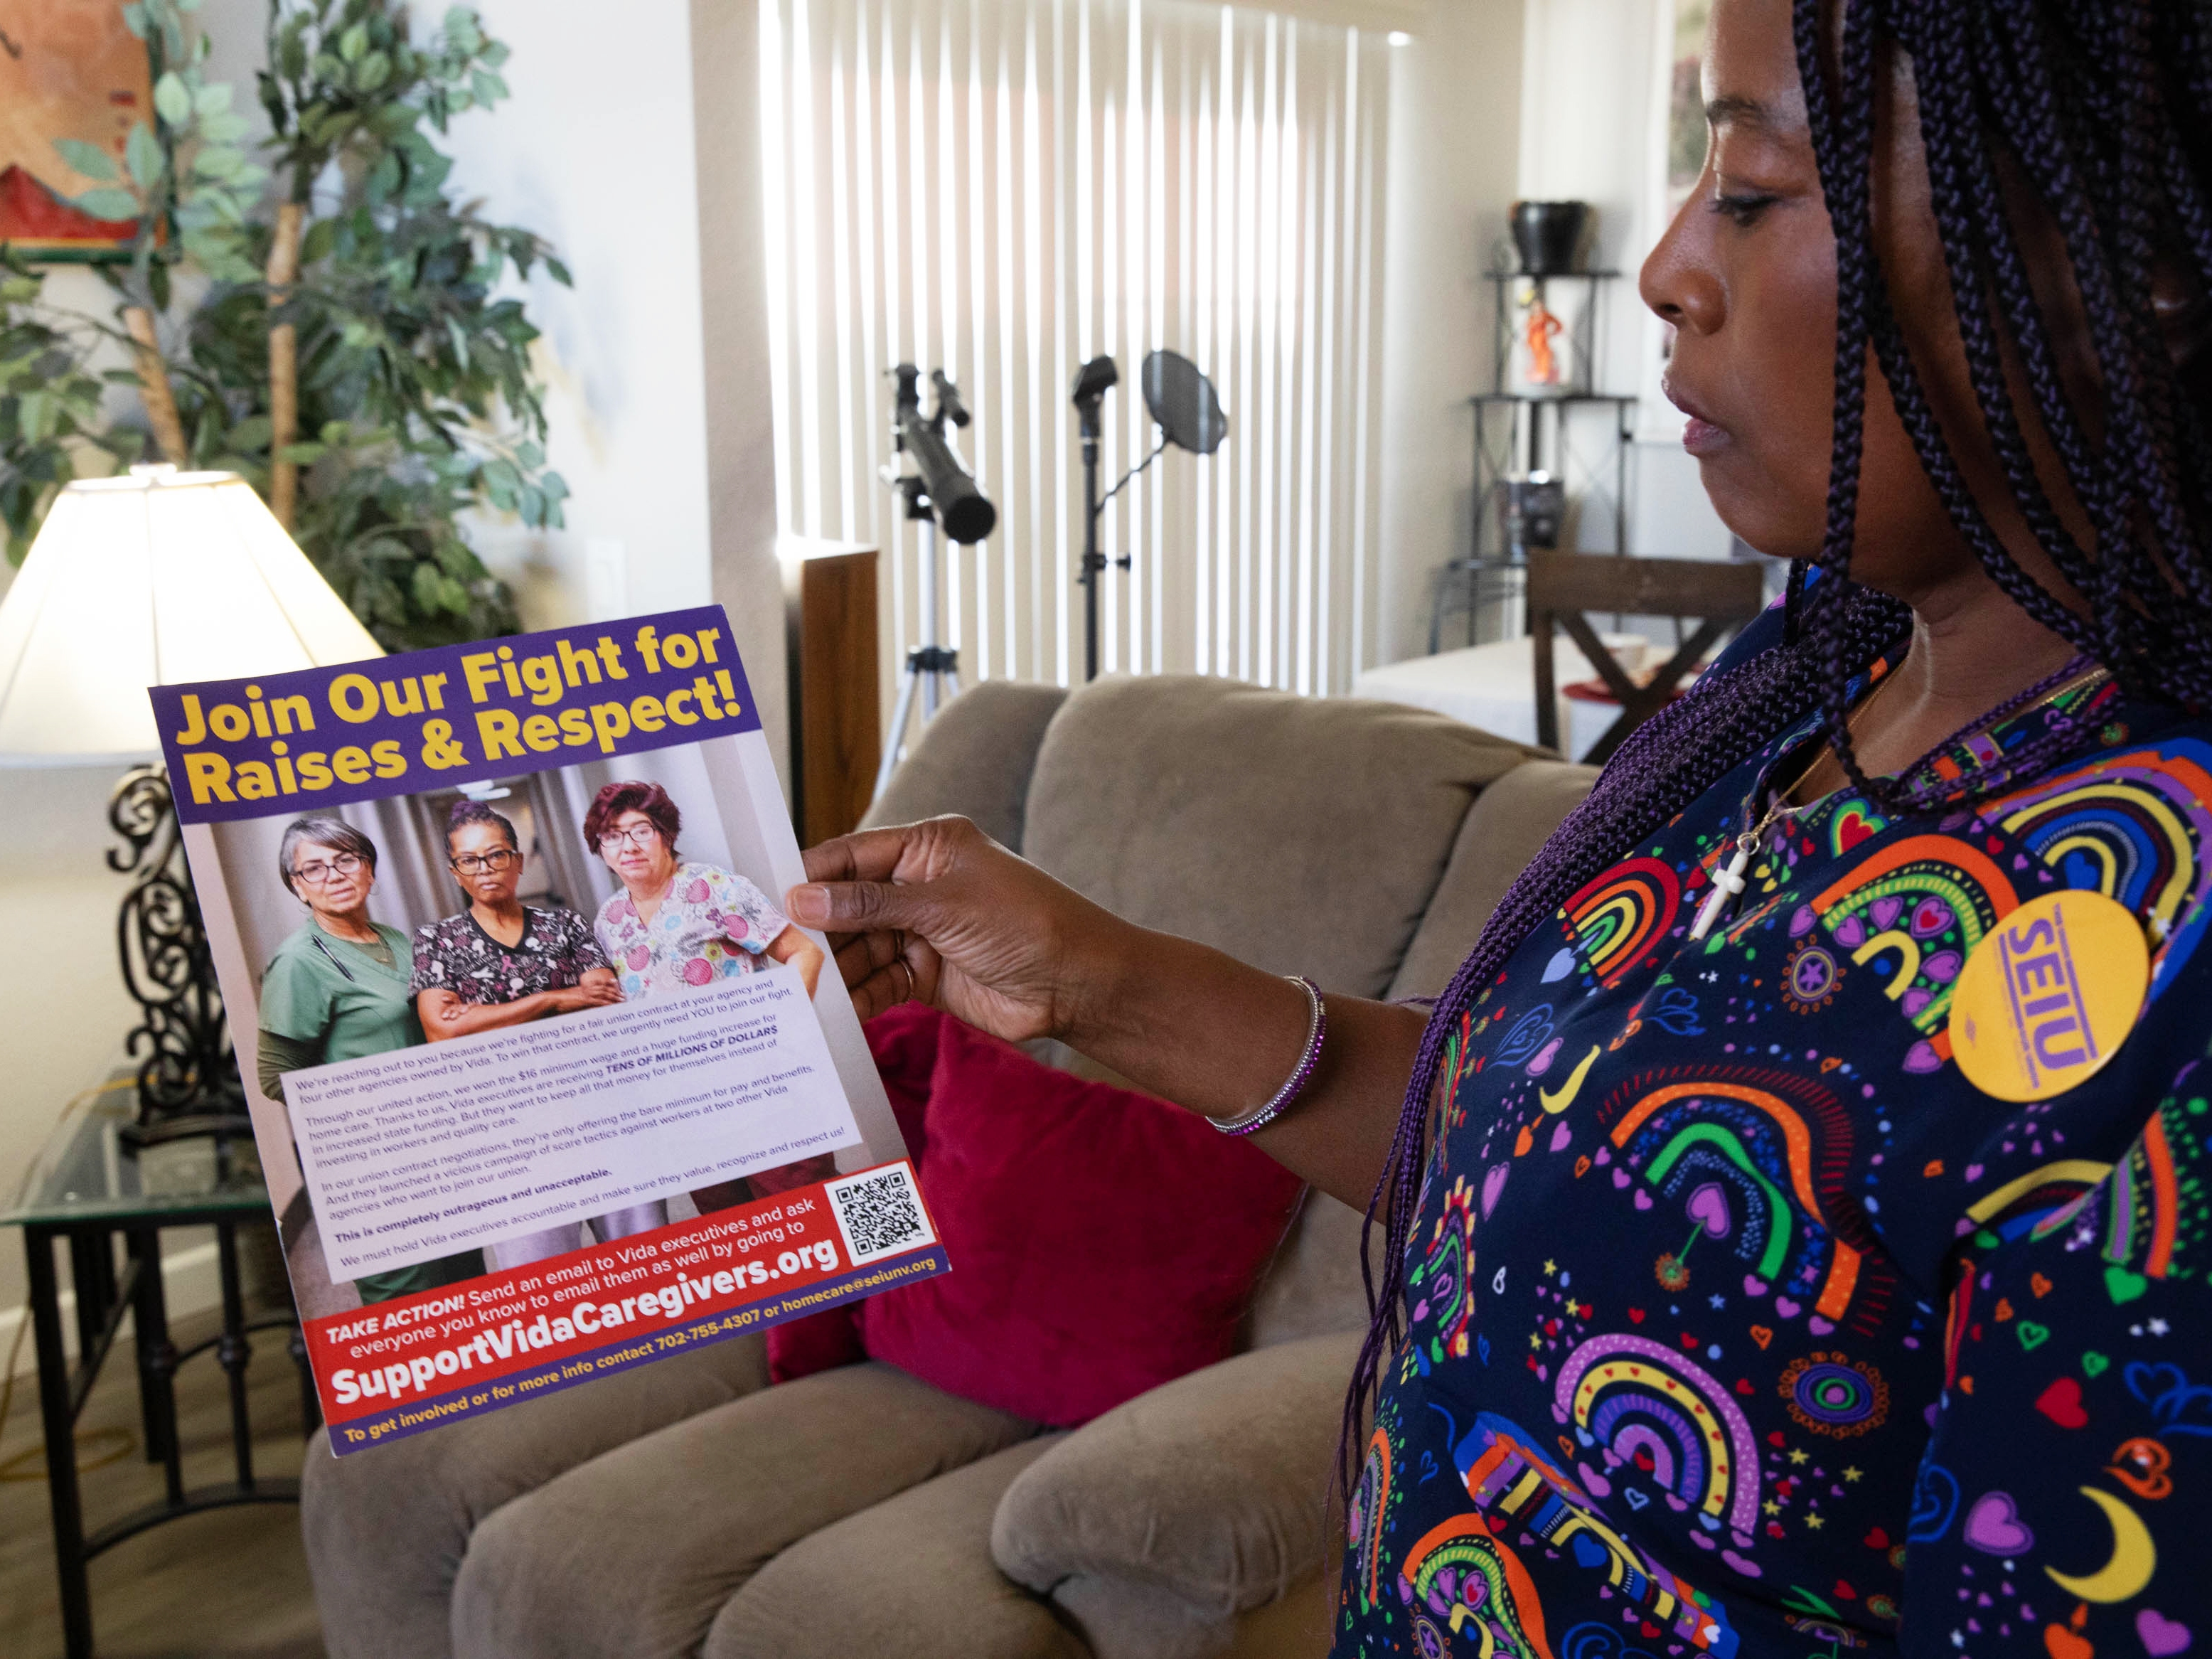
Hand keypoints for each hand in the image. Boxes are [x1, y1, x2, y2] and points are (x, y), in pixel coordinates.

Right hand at [553, 980, 622, 1012]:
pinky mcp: (583, 1000)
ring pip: (603, 994)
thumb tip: (581, 1004)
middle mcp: (585, 989)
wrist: (550, 1000)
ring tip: (621, 1000)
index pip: (597, 983)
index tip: (615, 983)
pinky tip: (612, 1006)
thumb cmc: (557, 1001)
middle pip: (603, 988)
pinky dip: (606, 1003)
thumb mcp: (569, 999)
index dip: (607, 983)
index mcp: (582, 988)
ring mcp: (584, 994)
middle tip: (623, 995)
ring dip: (613, 997)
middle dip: (614, 991)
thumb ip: (577, 1000)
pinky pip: (597, 1001)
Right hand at [788, 816, 1131, 1042]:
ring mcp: (919, 933)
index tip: (766, 900)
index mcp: (926, 847)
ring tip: (794, 989)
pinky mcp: (923, 976)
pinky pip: (876, 983)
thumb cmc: (1027, 922)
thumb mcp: (944, 906)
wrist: (1078, 984)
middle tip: (770, 955)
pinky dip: (855, 997)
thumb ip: (871, 906)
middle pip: (847, 907)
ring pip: (857, 949)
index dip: (810, 879)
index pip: (851, 856)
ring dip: (831, 970)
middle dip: (814, 932)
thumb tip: (802, 899)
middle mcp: (917, 886)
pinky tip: (831, 1011)